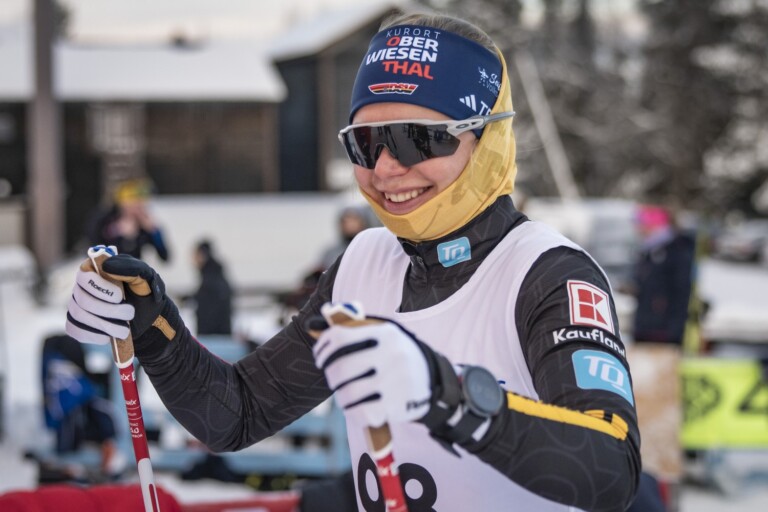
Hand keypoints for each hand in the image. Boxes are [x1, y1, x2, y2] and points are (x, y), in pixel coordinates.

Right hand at [66, 253, 168, 343]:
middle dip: (108, 310)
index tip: (119, 296)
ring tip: (125, 328)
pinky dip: (94, 335)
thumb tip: (106, 266)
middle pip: (82, 299)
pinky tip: (109, 336)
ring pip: (78, 315)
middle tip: (130, 313)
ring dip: (104, 324)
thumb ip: (130, 268)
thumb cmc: (145, 292)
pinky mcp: (76, 323)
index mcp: (97, 270)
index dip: (99, 288)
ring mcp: (77, 305)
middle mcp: (82, 286)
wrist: (148, 317)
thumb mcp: (146, 277)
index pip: (84, 276)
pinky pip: (75, 330)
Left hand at [313, 318, 432, 427]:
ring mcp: (395, 382)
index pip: (340, 337)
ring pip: (348, 394)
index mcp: (385, 334)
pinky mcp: (397, 406)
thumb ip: (351, 330)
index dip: (323, 349)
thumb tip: (313, 323)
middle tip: (333, 381)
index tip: (320, 358)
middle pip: (341, 368)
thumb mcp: (381, 336)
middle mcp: (392, 355)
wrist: (432, 380)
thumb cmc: (395, 356)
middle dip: (331, 377)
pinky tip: (355, 409)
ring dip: (341, 398)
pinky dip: (353, 413)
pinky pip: (361, 413)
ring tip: (344, 396)